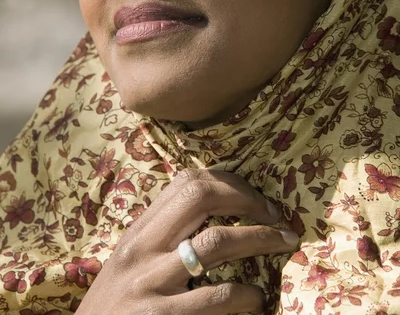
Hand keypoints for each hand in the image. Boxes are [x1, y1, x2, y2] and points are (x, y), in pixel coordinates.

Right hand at [77, 169, 298, 314]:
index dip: (228, 182)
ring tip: (283, 243)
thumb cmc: (115, 306)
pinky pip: (216, 297)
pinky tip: (256, 298)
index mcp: (139, 231)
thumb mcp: (132, 261)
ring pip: (216, 242)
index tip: (254, 197)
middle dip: (247, 200)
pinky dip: (246, 295)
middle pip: (200, 196)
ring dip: (259, 239)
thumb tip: (215, 211)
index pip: (186, 182)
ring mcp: (151, 282)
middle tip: (275, 215)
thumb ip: (163, 236)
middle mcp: (142, 249)